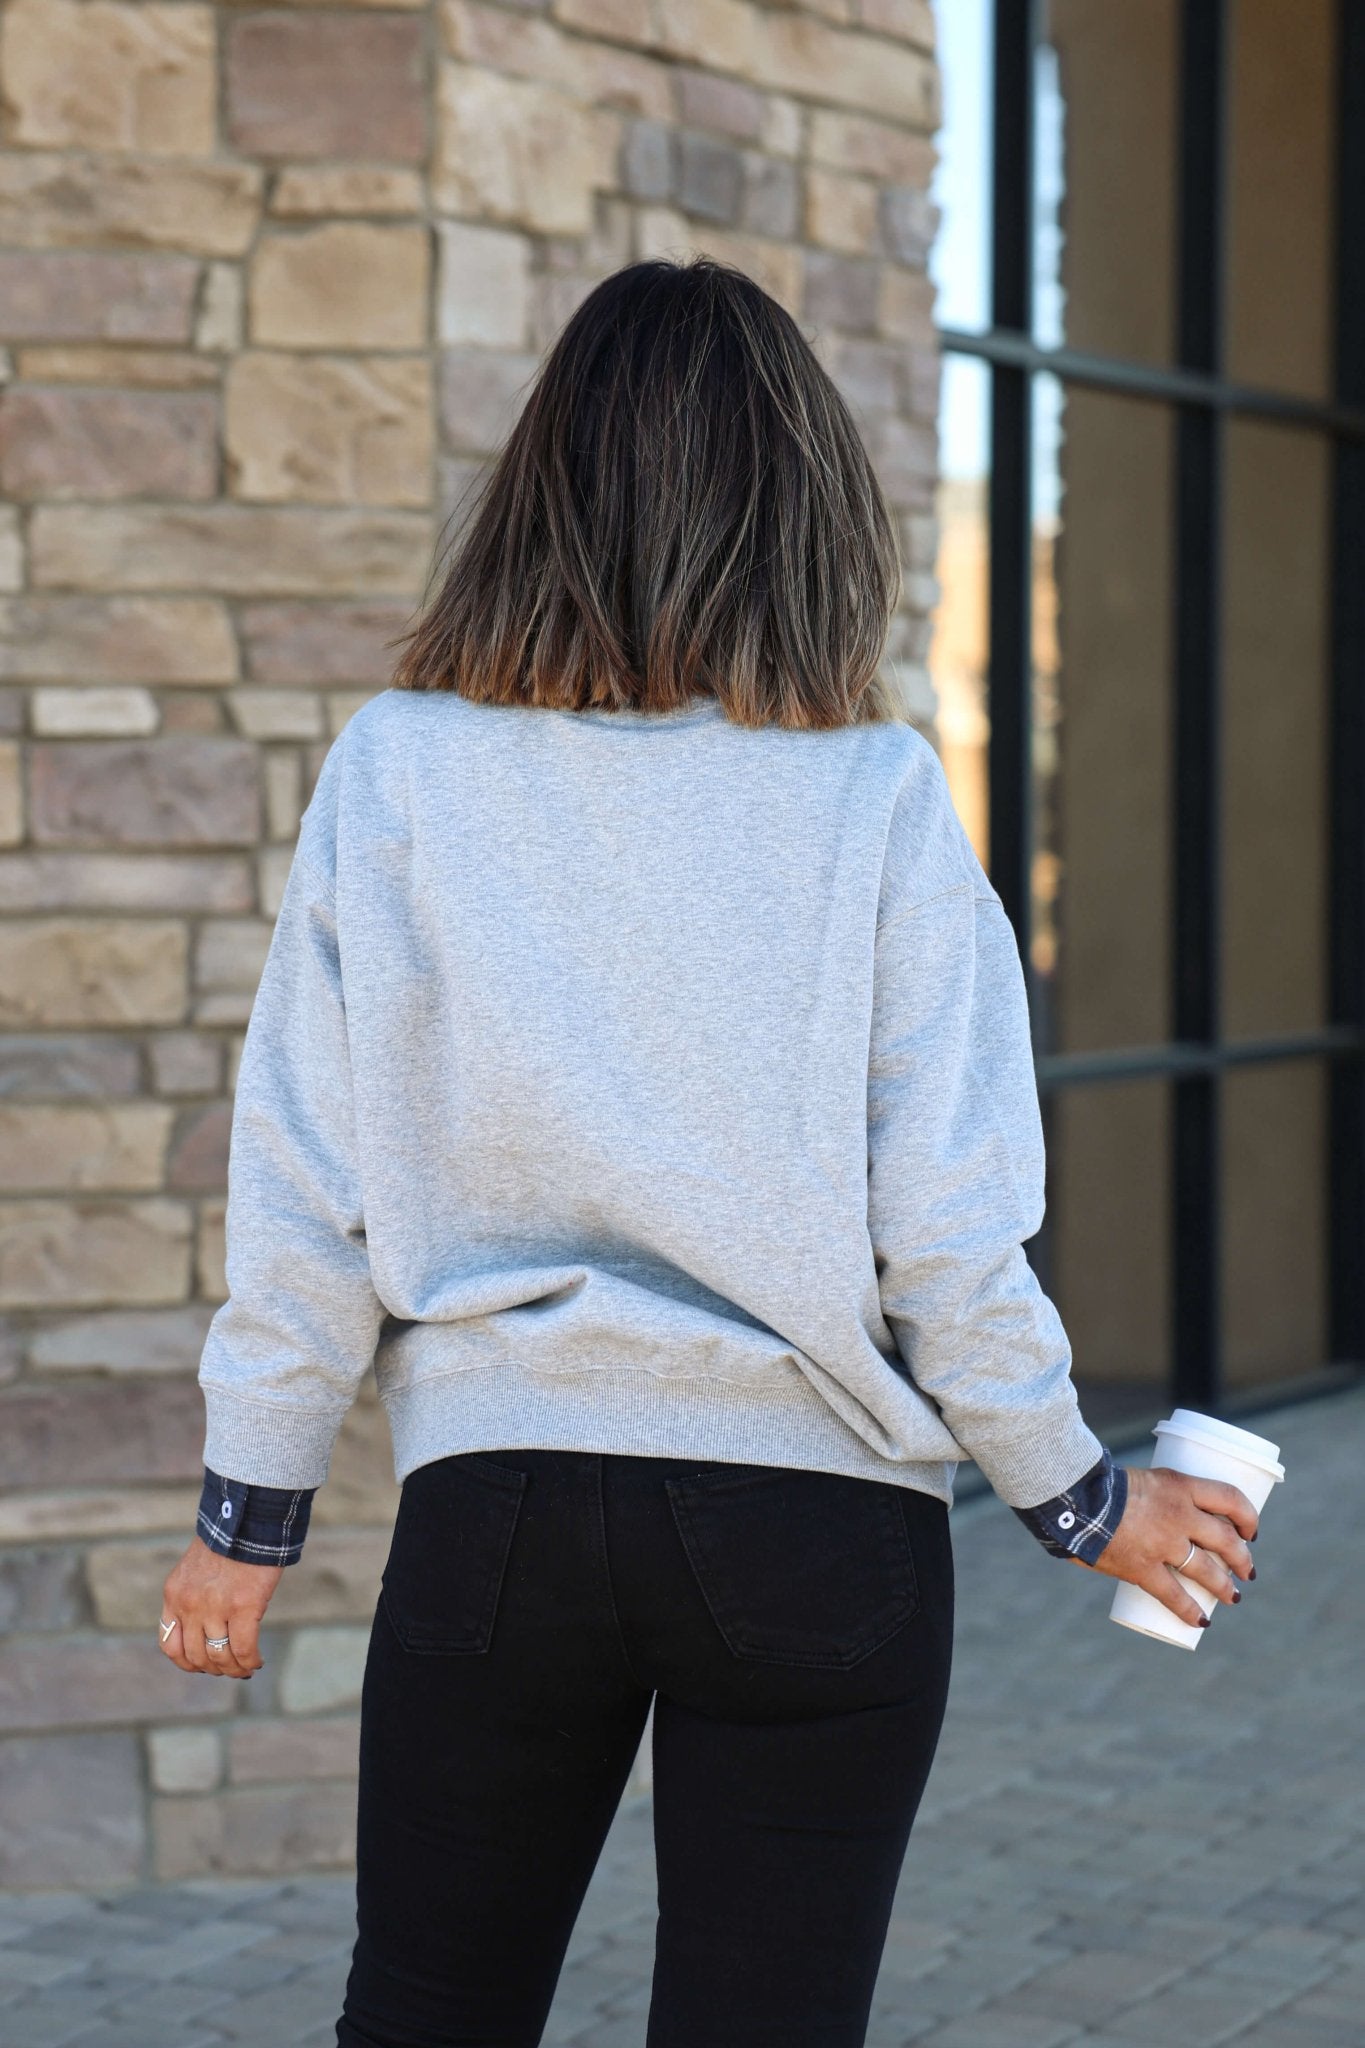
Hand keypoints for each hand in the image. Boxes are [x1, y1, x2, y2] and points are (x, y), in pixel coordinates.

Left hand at [158, 1535, 282, 1678]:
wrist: (248, 1517)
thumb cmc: (228, 1541)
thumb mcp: (195, 1570)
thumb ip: (193, 1597)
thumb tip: (206, 1632)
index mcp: (174, 1594)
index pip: (169, 1645)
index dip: (186, 1662)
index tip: (203, 1664)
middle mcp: (190, 1605)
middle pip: (196, 1657)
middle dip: (214, 1669)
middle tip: (231, 1668)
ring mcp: (216, 1607)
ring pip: (220, 1658)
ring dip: (234, 1669)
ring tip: (246, 1668)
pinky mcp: (244, 1606)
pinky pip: (244, 1649)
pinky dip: (250, 1661)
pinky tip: (257, 1661)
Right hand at [1073, 1466, 1257, 1624]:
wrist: (1071, 1497)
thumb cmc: (1096, 1483)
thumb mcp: (1136, 1479)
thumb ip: (1147, 1499)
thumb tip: (1145, 1515)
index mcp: (1180, 1485)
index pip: (1231, 1499)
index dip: (1248, 1517)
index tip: (1250, 1530)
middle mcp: (1180, 1514)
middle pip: (1225, 1539)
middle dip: (1242, 1557)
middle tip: (1247, 1569)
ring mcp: (1163, 1544)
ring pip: (1207, 1570)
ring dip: (1224, 1586)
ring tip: (1233, 1596)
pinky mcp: (1143, 1569)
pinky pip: (1174, 1595)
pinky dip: (1189, 1611)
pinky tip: (1200, 1621)